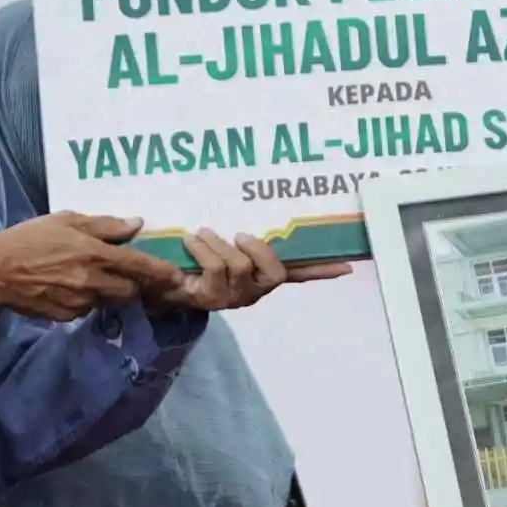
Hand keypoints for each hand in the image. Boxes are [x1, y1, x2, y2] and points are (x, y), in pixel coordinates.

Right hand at [0, 212, 182, 319]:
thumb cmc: (28, 238)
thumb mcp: (66, 220)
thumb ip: (104, 225)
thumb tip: (136, 224)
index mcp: (95, 255)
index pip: (139, 266)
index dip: (161, 272)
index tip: (177, 277)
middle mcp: (92, 282)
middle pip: (130, 291)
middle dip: (136, 286)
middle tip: (133, 277)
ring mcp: (79, 302)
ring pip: (109, 301)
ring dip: (111, 293)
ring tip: (98, 279)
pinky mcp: (65, 316)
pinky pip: (86, 309)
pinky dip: (87, 300)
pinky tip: (73, 288)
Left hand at [147, 228, 352, 314]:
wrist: (158, 279)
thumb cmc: (195, 256)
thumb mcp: (222, 239)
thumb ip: (246, 230)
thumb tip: (268, 208)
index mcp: (264, 274)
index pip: (301, 272)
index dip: (324, 269)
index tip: (349, 265)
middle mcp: (255, 289)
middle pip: (274, 272)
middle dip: (257, 249)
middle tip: (239, 234)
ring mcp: (234, 297)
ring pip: (241, 266)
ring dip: (218, 243)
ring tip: (201, 233)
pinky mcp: (211, 299)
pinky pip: (217, 268)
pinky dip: (202, 248)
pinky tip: (190, 241)